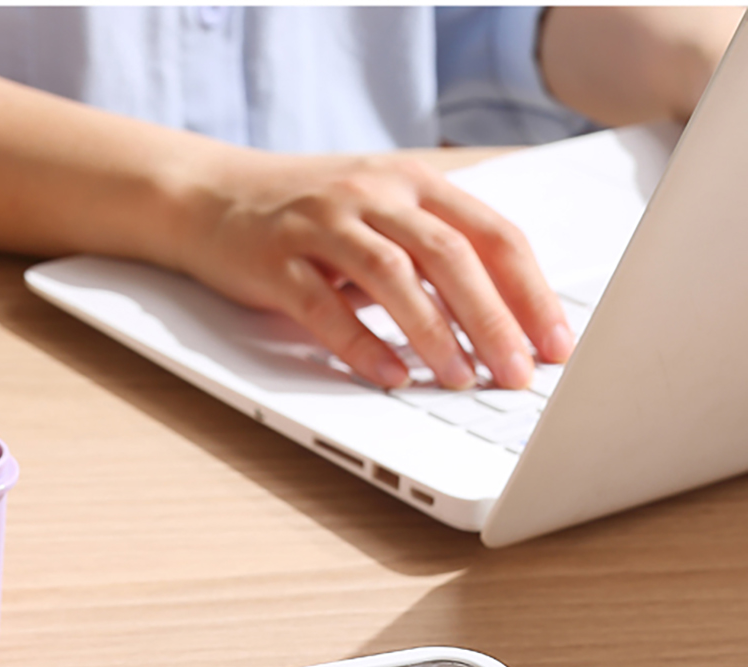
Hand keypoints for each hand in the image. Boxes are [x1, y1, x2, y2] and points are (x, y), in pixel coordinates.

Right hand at [172, 150, 574, 390]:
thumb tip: (503, 319)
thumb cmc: (306, 217)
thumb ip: (433, 251)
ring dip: (434, 333)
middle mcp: (374, 193)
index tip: (556, 344)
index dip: (531, 293)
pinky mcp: (277, 259)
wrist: (212, 197)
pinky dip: (361, 344)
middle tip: (518, 373)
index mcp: (414, 183)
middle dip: (493, 320)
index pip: (492, 235)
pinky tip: (388, 376)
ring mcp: (324, 223)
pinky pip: (325, 305)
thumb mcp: (381, 218)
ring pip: (395, 276)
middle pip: (452, 256)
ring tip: (460, 380)